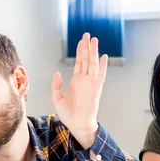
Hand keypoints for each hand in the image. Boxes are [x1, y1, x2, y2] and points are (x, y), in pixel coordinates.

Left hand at [51, 32, 107, 148]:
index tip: (81, 41)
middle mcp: (84, 80)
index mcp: (76, 81)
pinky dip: (102, 66)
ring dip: (93, 52)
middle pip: (86, 60)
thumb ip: (56, 86)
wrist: (77, 125)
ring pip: (92, 64)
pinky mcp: (96, 89)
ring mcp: (91, 84)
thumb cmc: (68, 115)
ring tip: (94, 40)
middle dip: (86, 47)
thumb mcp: (57, 99)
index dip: (80, 51)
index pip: (79, 63)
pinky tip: (103, 56)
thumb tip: (57, 73)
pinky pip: (100, 75)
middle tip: (87, 34)